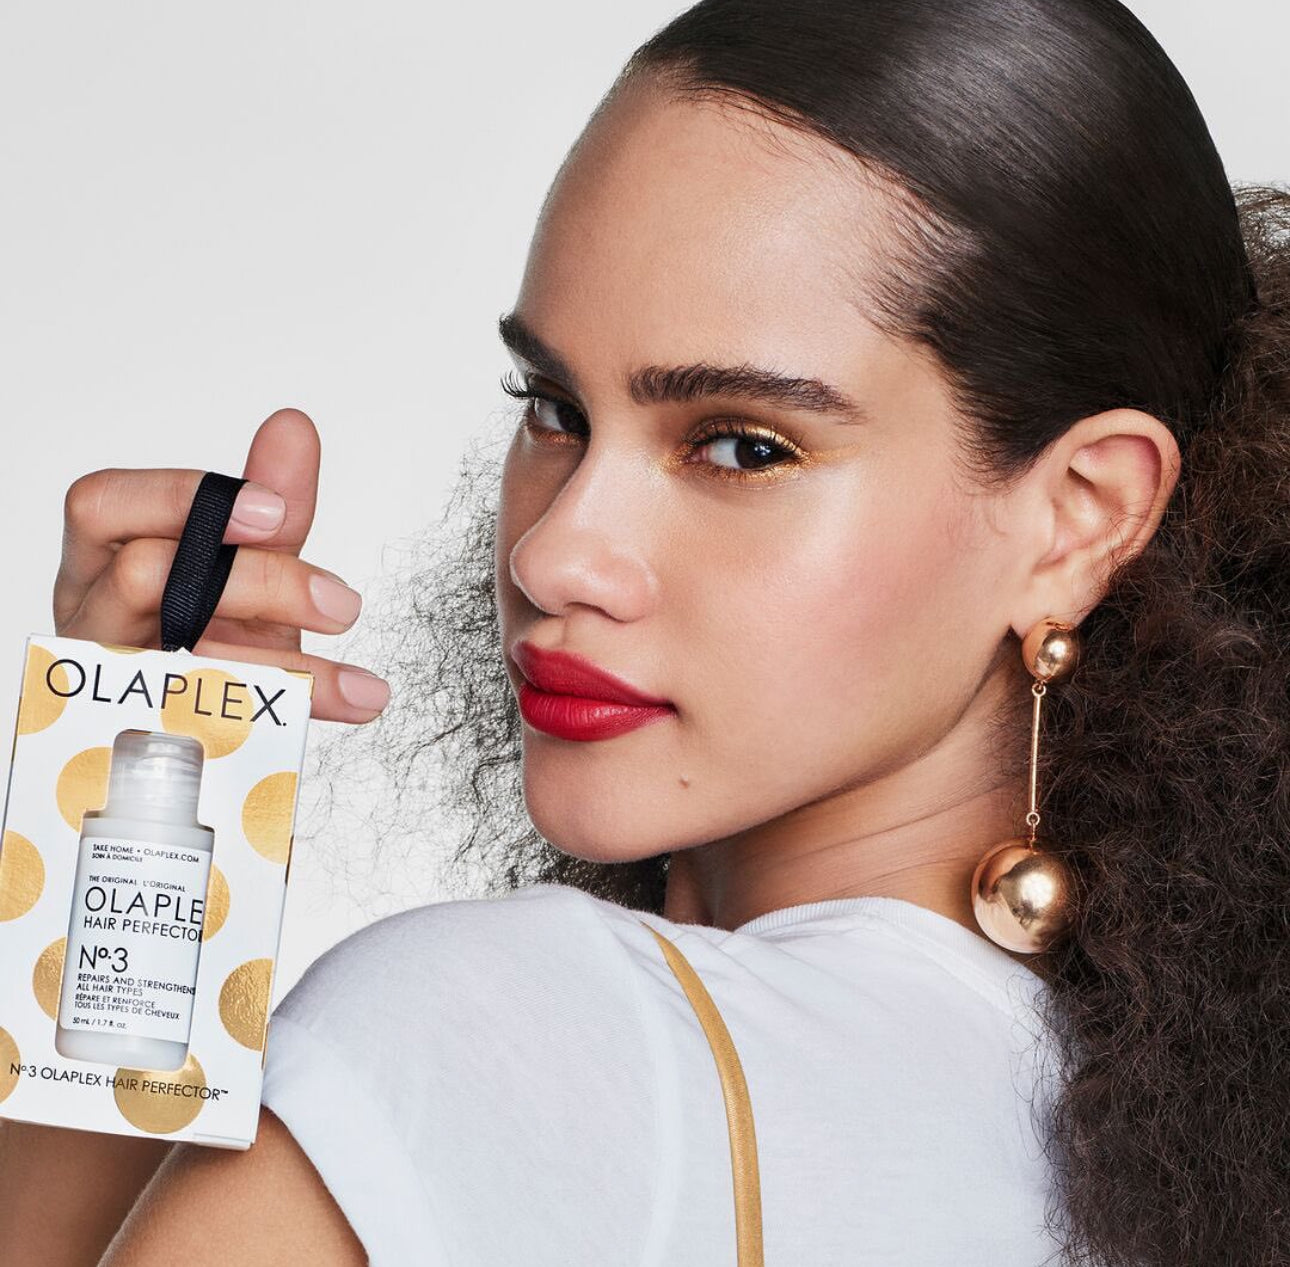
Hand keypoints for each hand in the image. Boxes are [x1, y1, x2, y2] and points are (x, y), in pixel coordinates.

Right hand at [53, 407, 389, 722]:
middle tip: (342, 603)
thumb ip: (271, 502)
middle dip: (257, 581)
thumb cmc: (215, 628)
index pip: (103, 504)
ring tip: (358, 680)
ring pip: (175, 658)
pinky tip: (355, 701)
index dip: (183, 498)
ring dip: (279, 663)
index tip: (276, 510)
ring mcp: (113, 682)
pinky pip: (212, 725)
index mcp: (102, 557)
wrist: (219, 719)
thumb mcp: (249, 562)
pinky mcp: (147, 737)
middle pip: (144, 574)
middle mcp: (92, 615)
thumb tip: (293, 426)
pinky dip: (291, 713)